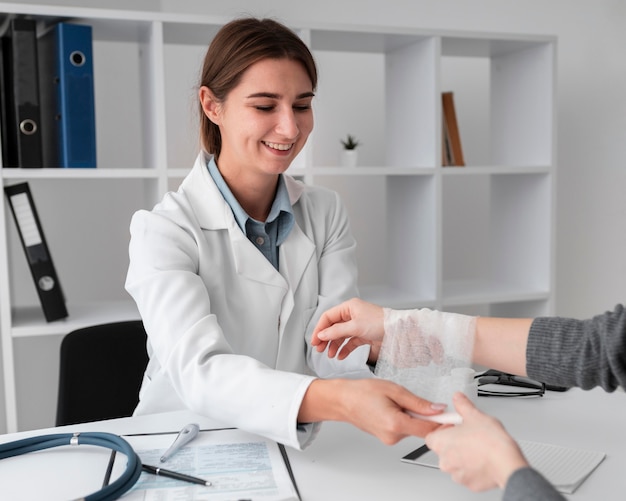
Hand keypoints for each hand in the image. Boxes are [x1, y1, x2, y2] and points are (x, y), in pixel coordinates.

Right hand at [299, 378, 446, 443]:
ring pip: (413, 428)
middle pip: (422, 429)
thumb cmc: (362, 392)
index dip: (443, 423)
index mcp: (395, 424)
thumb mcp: (393, 390)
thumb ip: (418, 402)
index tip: (454, 417)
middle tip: (413, 399)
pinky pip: (403, 428)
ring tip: (395, 401)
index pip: (429, 430)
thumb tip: (437, 408)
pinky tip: (392, 407)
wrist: (343, 400)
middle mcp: (393, 436)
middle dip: (424, 415)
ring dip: (412, 415)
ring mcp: (389, 439)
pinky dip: (404, 418)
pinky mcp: (387, 437)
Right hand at [312, 298, 383, 360]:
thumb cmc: (380, 323)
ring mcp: (358, 325)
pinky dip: (344, 349)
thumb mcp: (355, 327)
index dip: (320, 328)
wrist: (398, 332)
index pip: (328, 317)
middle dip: (325, 338)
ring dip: (334, 345)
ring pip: (341, 336)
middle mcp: (352, 315)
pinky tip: (340, 356)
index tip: (315, 340)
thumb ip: (336, 331)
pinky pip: (350, 342)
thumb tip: (322, 334)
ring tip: (330, 354)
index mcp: (349, 307)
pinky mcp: (363, 335)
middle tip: (319, 348)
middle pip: (333, 327)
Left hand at [425, 393, 528, 491]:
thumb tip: (458, 398)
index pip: (431, 436)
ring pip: (456, 462)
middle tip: (469, 435)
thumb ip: (462, 405)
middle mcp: (445, 461)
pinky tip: (484, 459)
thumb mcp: (474, 415)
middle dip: (455, 443)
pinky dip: (474, 467)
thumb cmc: (489, 442)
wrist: (506, 463)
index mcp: (441, 443)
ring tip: (479, 446)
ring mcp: (457, 474)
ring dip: (464, 456)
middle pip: (444, 450)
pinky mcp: (470, 484)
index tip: (453, 426)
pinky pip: (468, 473)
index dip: (442, 430)